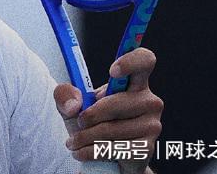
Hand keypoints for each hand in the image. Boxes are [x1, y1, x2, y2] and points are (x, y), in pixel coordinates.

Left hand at [54, 48, 162, 173]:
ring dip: (85, 137)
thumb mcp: (74, 104)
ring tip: (75, 140)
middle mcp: (149, 100)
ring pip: (111, 129)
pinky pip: (113, 149)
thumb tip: (74, 105)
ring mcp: (151, 125)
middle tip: (78, 122)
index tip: (112, 71)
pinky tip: (82, 152)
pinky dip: (91, 152)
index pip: (144, 60)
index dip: (131, 61)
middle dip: (90, 115)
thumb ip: (65, 94)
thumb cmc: (93, 122)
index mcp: (135, 81)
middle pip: (115, 103)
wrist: (107, 155)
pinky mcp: (147, 148)